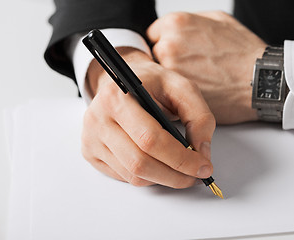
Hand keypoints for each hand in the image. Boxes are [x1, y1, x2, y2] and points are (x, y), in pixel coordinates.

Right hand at [82, 47, 215, 187]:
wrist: (122, 81)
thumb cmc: (152, 84)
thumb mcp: (181, 88)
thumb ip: (199, 117)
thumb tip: (201, 153)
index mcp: (117, 97)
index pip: (150, 138)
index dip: (180, 158)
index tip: (203, 166)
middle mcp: (98, 118)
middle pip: (139, 162)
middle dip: (174, 175)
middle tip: (195, 176)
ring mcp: (91, 138)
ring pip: (132, 174)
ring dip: (163, 179)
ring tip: (181, 171)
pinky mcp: (90, 152)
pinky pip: (123, 176)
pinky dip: (147, 177)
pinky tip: (159, 165)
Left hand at [147, 11, 267, 123]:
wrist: (260, 80)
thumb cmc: (244, 52)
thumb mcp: (219, 21)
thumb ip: (191, 21)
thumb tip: (178, 28)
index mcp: (177, 23)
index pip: (153, 34)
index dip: (164, 43)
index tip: (175, 52)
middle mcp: (169, 44)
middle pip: (155, 54)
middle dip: (168, 60)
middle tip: (189, 65)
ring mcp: (171, 69)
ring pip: (161, 74)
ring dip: (172, 76)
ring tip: (196, 78)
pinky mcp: (177, 91)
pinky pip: (169, 91)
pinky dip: (178, 91)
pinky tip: (197, 88)